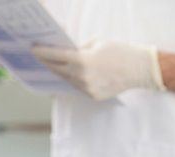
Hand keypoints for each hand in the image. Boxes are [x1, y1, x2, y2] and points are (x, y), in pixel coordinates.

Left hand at [32, 40, 165, 99]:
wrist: (141, 69)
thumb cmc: (121, 52)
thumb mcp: (98, 43)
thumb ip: (80, 49)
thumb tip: (66, 53)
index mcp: (82, 60)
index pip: (55, 56)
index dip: (42, 52)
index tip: (33, 50)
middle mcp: (82, 76)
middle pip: (57, 70)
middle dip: (48, 63)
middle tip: (40, 58)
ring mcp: (87, 88)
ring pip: (67, 80)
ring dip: (61, 72)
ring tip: (54, 66)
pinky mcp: (94, 96)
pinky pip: (79, 87)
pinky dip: (75, 80)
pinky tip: (72, 75)